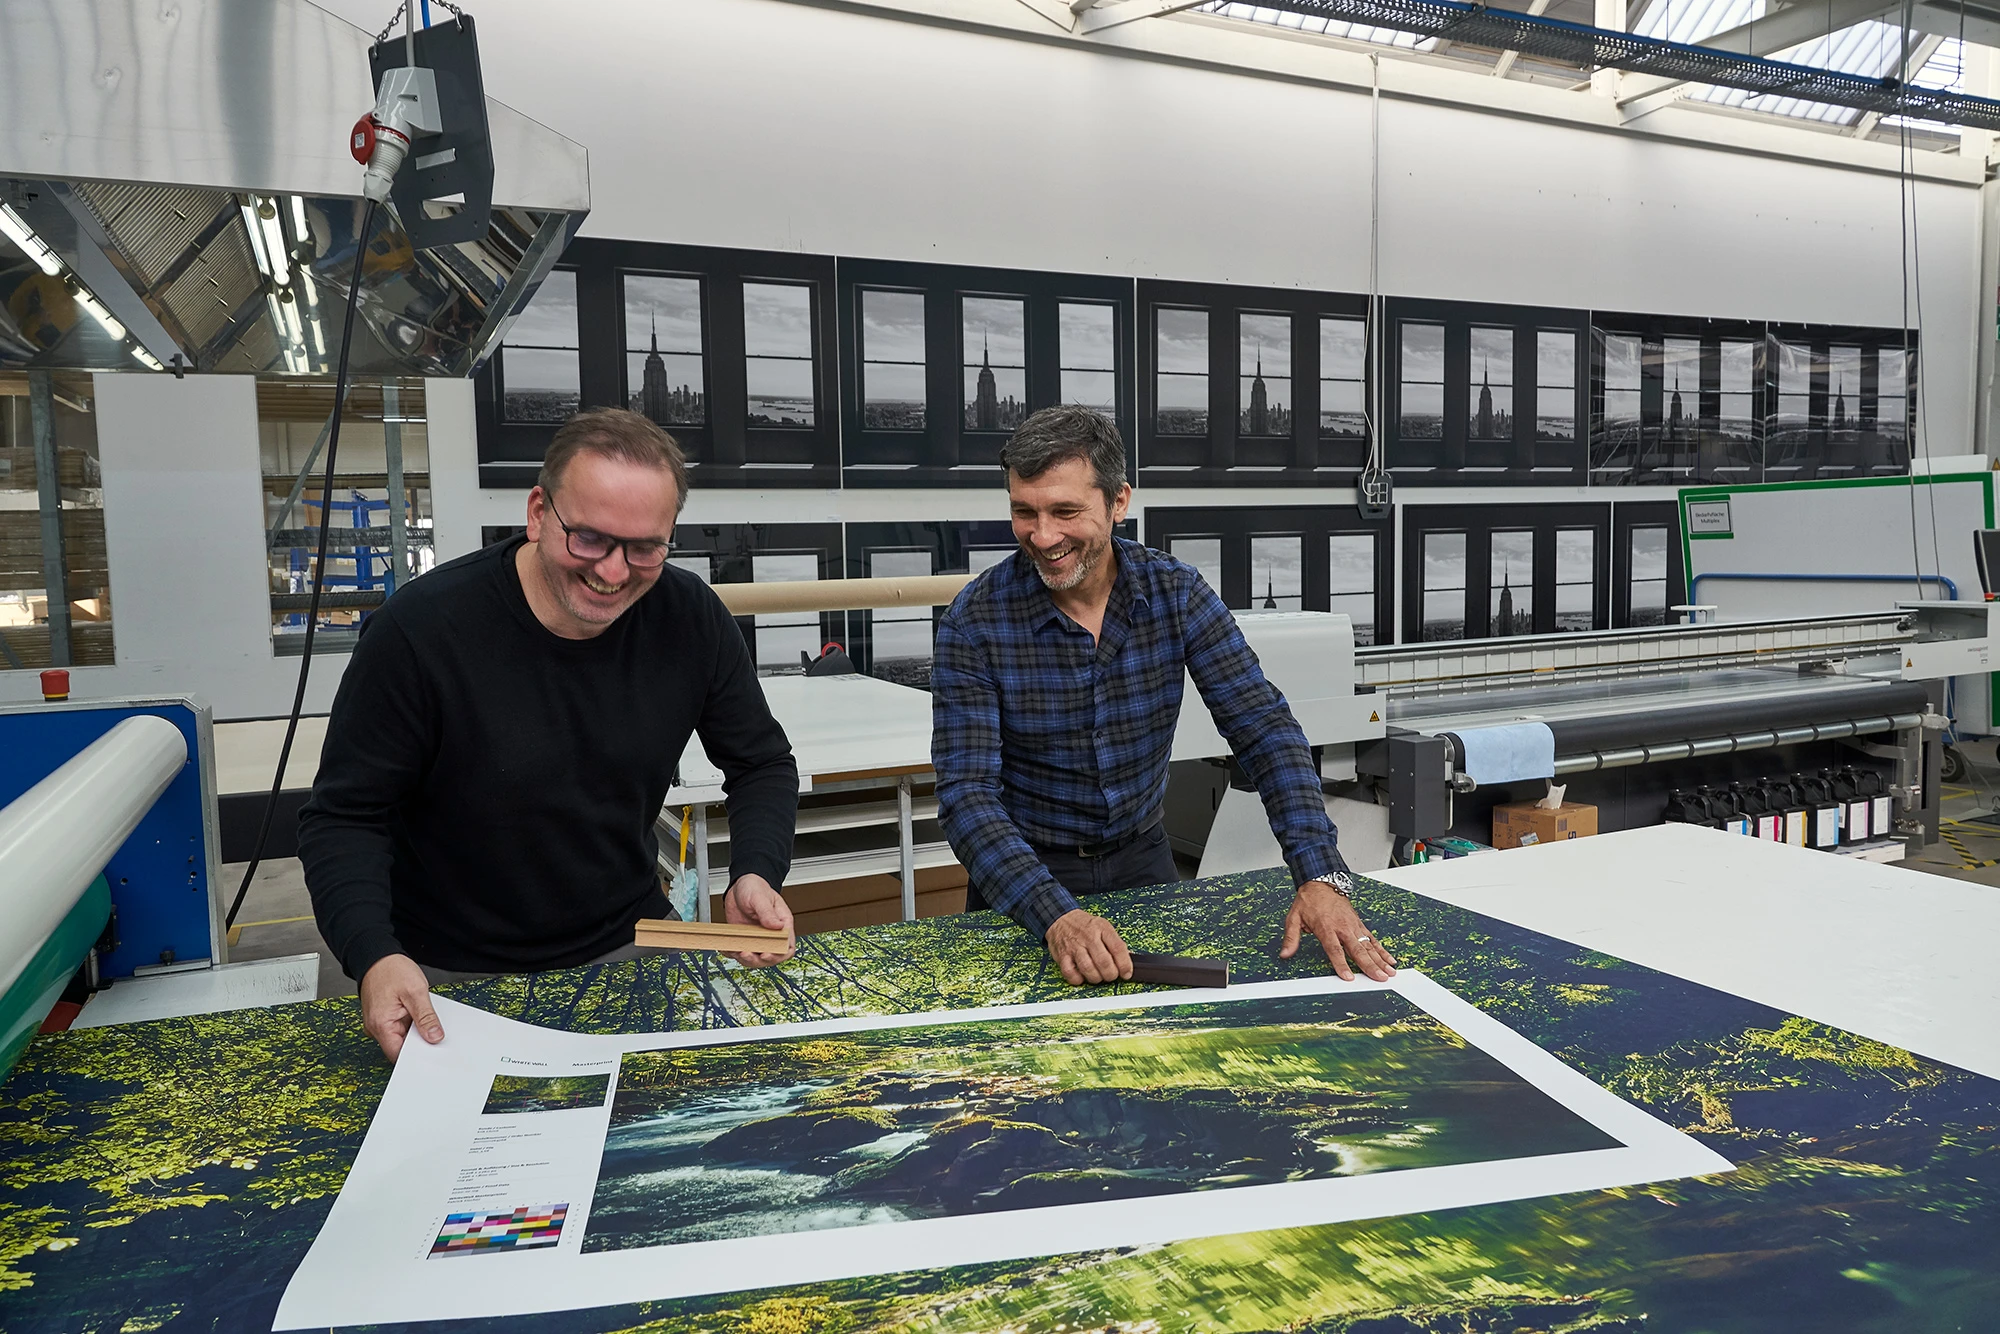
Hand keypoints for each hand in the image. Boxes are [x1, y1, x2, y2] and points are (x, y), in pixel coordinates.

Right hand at [359, 953, 444, 1062]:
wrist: (377, 956)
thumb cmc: (391, 970)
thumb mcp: (416, 992)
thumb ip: (426, 1017)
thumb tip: (434, 1037)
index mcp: (380, 1025)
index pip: (399, 1054)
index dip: (417, 1055)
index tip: (434, 1050)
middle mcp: (375, 1028)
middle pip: (400, 1047)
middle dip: (419, 1041)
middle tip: (435, 1032)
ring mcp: (378, 1023)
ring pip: (401, 1037)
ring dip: (415, 1030)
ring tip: (425, 1016)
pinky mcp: (383, 1017)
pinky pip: (399, 1027)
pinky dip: (411, 1023)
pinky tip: (418, 1013)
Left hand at [722, 874, 794, 967]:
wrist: (739, 886)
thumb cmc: (755, 887)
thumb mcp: (760, 897)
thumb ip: (768, 913)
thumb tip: (778, 926)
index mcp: (782, 924)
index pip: (787, 946)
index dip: (779, 954)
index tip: (766, 954)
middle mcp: (771, 933)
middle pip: (772, 956)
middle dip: (759, 960)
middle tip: (746, 953)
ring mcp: (758, 938)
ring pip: (756, 958)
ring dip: (746, 959)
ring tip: (736, 951)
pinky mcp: (745, 939)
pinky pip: (741, 952)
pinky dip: (733, 953)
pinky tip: (727, 948)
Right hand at [1045, 909, 1133, 985]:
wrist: (1061, 918)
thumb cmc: (1085, 925)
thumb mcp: (1103, 926)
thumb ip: (1115, 943)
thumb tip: (1128, 959)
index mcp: (1102, 928)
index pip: (1118, 948)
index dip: (1125, 965)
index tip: (1127, 973)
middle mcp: (1088, 937)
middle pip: (1104, 962)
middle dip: (1111, 974)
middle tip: (1111, 975)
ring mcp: (1074, 947)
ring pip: (1088, 969)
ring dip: (1096, 978)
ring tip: (1098, 976)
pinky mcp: (1062, 956)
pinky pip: (1070, 973)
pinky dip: (1078, 979)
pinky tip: (1082, 976)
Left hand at [1280, 881, 1397, 981]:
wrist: (1321, 884)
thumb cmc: (1308, 902)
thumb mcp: (1293, 918)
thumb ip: (1291, 937)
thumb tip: (1284, 954)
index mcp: (1326, 927)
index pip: (1335, 950)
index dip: (1341, 964)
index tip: (1348, 978)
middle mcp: (1342, 927)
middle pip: (1358, 950)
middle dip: (1370, 965)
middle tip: (1379, 978)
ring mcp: (1353, 926)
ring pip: (1369, 946)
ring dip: (1380, 960)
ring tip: (1390, 972)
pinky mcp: (1359, 925)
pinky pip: (1372, 939)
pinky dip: (1382, 950)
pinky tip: (1389, 960)